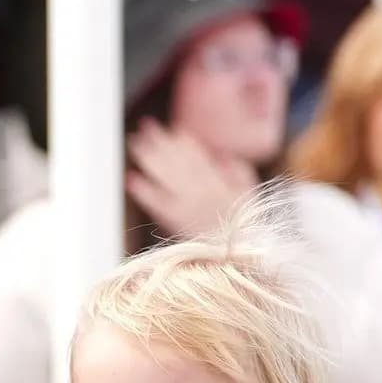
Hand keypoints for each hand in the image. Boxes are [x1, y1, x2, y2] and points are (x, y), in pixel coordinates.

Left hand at [125, 118, 255, 243]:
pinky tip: (131, 178)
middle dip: (161, 143)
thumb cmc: (242, 228)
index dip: (184, 143)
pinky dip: (143, 191)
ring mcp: (186, 206)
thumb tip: (223, 156)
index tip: (173, 129)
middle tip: (146, 126)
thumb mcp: (250, 197)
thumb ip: (240, 173)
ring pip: (165, 176)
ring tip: (135, 143)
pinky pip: (157, 204)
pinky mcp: (174, 222)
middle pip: (178, 162)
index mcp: (219, 185)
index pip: (199, 158)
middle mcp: (201, 192)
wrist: (235, 256)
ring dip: (149, 158)